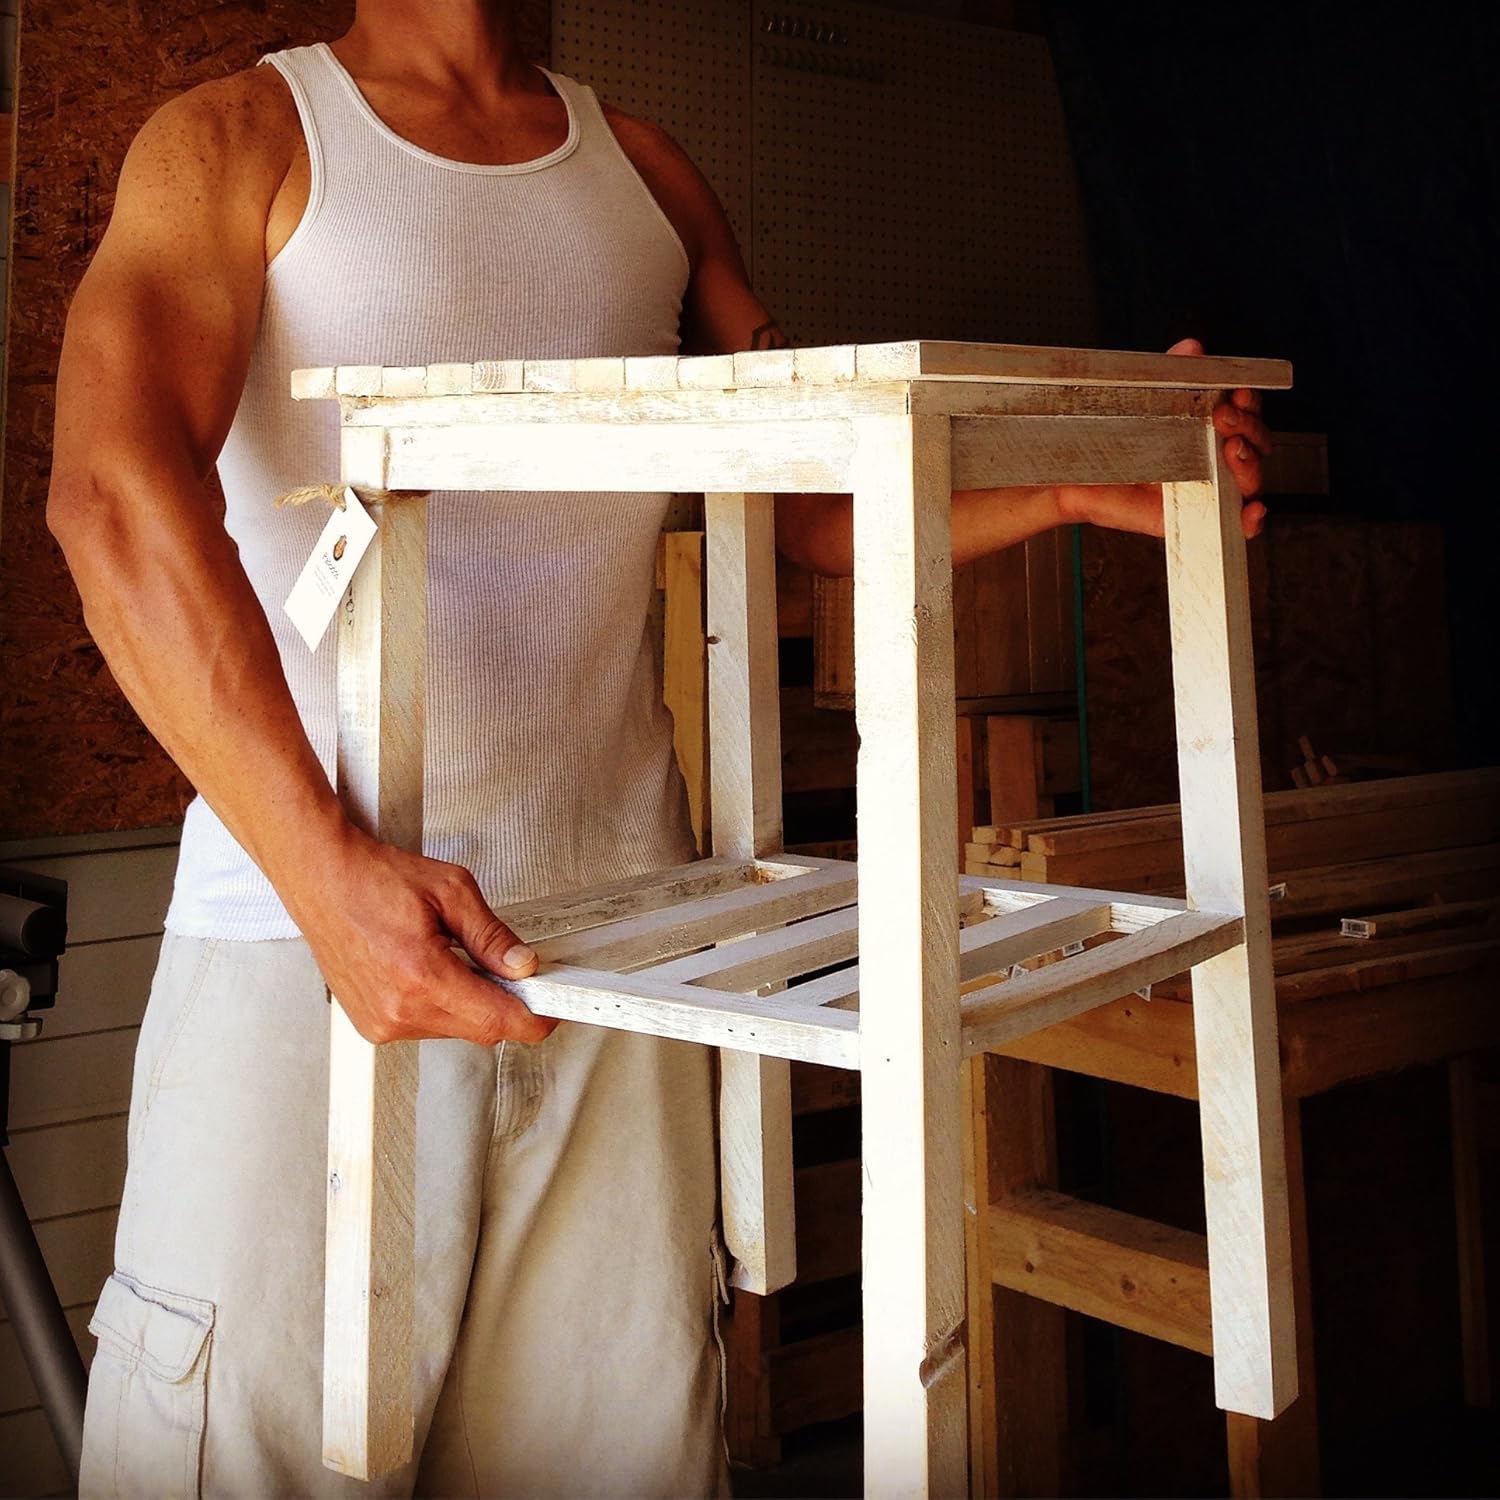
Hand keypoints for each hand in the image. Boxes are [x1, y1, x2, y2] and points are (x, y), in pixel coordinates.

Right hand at [283, 825, 557, 1046]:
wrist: (321, 877)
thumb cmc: (373, 877)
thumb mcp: (451, 891)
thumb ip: (492, 935)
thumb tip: (523, 966)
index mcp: (421, 976)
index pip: (497, 1020)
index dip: (534, 1019)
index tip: (552, 1012)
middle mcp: (398, 1009)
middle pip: (480, 1029)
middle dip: (503, 1001)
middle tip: (508, 967)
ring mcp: (381, 1022)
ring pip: (455, 1028)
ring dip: (468, 1001)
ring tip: (447, 955)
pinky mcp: (371, 1025)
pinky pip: (426, 1026)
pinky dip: (439, 1003)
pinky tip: (425, 968)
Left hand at [1055, 337, 1271, 540]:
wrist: (1077, 476)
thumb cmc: (1109, 440)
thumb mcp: (1142, 400)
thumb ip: (1172, 374)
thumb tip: (1193, 348)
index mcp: (1207, 427)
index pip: (1247, 413)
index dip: (1250, 404)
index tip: (1239, 393)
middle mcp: (1212, 458)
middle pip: (1256, 444)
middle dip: (1249, 428)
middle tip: (1225, 418)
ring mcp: (1206, 489)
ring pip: (1250, 480)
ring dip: (1250, 464)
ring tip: (1232, 450)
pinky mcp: (1191, 518)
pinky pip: (1232, 525)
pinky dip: (1250, 520)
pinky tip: (1251, 509)